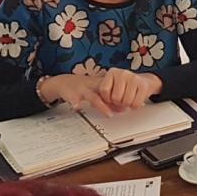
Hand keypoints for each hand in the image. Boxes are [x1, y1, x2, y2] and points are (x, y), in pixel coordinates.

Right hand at [40, 69, 161, 115]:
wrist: (65, 82)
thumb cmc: (85, 88)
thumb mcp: (99, 93)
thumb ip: (111, 101)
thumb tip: (127, 108)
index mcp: (102, 84)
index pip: (115, 90)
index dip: (124, 98)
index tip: (131, 106)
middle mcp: (93, 86)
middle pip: (107, 92)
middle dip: (116, 102)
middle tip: (125, 109)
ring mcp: (82, 90)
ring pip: (93, 96)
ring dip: (101, 105)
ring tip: (108, 113)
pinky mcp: (71, 94)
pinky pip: (73, 99)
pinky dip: (75, 103)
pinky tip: (77, 107)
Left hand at [94, 68, 162, 110]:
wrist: (144, 81)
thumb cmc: (125, 87)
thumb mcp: (112, 87)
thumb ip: (104, 95)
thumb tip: (101, 109)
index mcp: (112, 72)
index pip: (104, 90)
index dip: (107, 98)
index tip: (111, 98)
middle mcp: (122, 73)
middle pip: (115, 98)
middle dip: (118, 103)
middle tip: (121, 100)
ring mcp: (134, 78)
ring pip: (126, 102)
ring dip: (127, 105)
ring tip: (128, 100)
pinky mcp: (143, 85)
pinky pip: (136, 104)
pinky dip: (135, 106)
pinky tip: (135, 100)